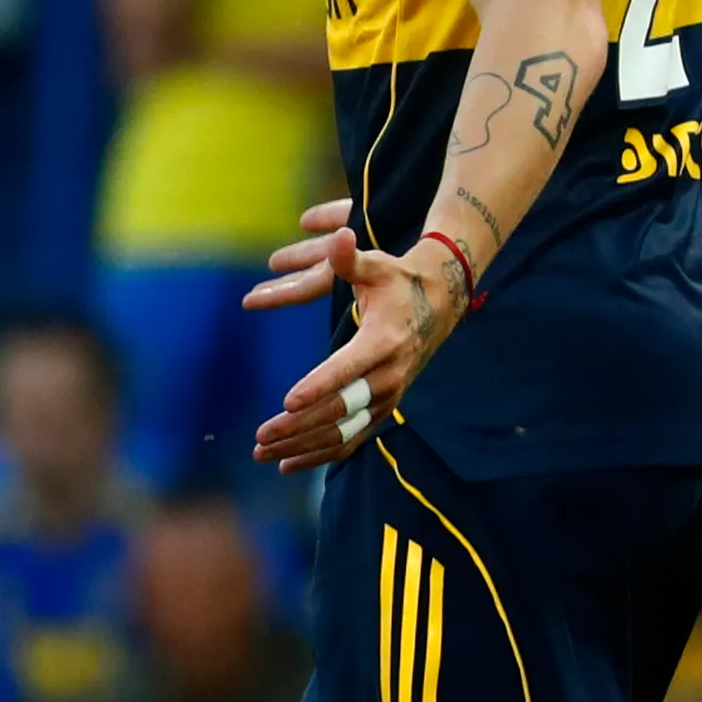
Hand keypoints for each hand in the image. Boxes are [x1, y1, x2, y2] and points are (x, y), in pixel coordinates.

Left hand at [255, 240, 467, 471]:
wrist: (441, 306)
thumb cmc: (398, 281)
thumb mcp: (376, 265)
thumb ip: (351, 259)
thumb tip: (340, 236)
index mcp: (384, 341)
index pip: (348, 370)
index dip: (318, 386)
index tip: (286, 402)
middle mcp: (389, 376)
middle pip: (342, 410)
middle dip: (299, 426)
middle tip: (261, 436)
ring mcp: (389, 397)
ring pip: (345, 432)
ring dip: (304, 446)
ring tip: (264, 454)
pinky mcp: (384, 408)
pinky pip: (352, 440)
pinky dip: (321, 455)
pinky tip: (289, 465)